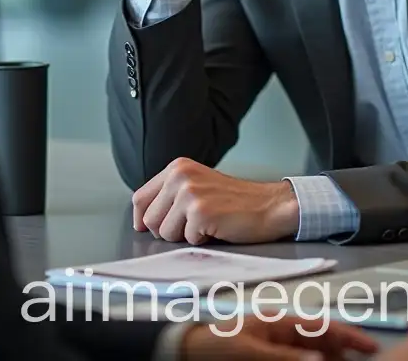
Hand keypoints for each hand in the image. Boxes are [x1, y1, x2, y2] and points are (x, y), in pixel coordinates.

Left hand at [132, 158, 298, 243]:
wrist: (268, 205)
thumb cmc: (234, 202)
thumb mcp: (197, 187)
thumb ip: (170, 196)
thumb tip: (141, 221)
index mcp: (177, 167)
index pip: (140, 198)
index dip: (143, 220)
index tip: (154, 229)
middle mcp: (180, 175)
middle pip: (149, 220)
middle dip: (168, 230)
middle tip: (193, 224)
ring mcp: (189, 192)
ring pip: (164, 233)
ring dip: (184, 236)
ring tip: (206, 223)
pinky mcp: (200, 211)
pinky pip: (185, 240)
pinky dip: (200, 240)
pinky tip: (216, 227)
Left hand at [181, 313, 377, 359]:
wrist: (181, 351)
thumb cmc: (210, 345)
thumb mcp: (250, 350)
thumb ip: (284, 355)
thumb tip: (320, 359)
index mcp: (277, 322)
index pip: (320, 327)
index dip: (348, 335)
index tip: (372, 345)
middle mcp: (278, 333)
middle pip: (320, 342)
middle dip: (343, 352)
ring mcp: (272, 347)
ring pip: (309, 353)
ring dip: (328, 358)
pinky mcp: (263, 358)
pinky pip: (294, 359)